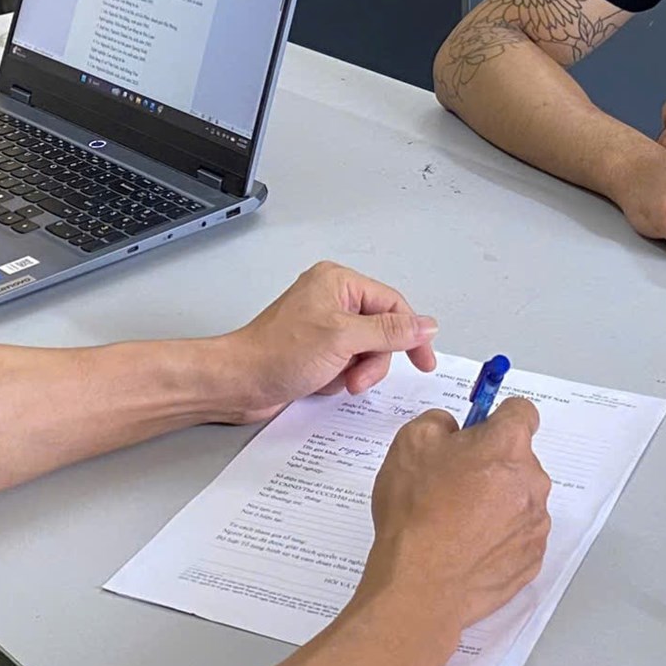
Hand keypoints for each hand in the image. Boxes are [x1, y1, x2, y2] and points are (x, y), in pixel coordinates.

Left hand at [214, 263, 438, 423]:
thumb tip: (425, 325)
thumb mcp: (343, 340)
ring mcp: (324, 325)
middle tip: (356, 376)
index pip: (392, 304)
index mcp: (338, 282)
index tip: (423, 362)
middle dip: (371, 361)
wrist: (240, 382)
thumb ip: (389, 331)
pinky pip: (348, 365)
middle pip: (382, 332)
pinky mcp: (317, 349)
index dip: (411, 334)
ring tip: (334, 379)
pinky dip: (339, 378)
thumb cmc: (277, 353)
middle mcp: (332, 298)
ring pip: (367, 353)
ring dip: (355, 373)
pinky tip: (319, 380)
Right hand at [360, 399, 551, 636]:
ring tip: (456, 520)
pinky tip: (467, 545)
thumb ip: (439, 421)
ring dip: (497, 500)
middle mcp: (532, 482)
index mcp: (507, 446)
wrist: (420, 584)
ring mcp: (535, 524)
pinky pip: (518, 533)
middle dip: (492, 462)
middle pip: (519, 458)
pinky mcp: (532, 558)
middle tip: (454, 480)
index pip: (522, 411)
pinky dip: (499, 534)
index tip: (478, 429)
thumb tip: (453, 430)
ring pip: (520, 497)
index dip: (497, 417)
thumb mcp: (410, 442)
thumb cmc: (415, 512)